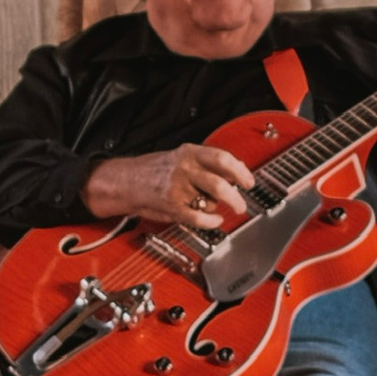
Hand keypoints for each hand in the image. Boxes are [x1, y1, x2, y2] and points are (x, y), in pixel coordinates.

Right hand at [82, 141, 255, 236]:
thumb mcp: (182, 157)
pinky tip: (213, 221)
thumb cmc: (155, 170)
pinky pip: (199, 218)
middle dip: (235, 197)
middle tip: (241, 205)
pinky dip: (211, 222)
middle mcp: (185, 169)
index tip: (249, 181)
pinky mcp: (171, 207)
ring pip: (210, 202)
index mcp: (190, 153)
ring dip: (217, 208)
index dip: (240, 171)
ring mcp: (177, 189)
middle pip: (220, 183)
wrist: (126, 181)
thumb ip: (208, 163)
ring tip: (214, 208)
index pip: (222, 159)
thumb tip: (237, 170)